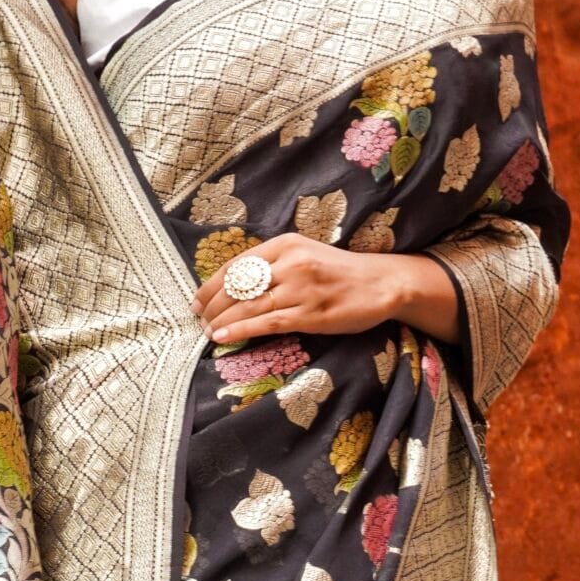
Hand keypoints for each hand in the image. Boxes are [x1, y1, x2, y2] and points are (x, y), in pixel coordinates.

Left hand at [191, 233, 460, 346]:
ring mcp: (300, 288)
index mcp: (285, 244)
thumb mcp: (304, 255)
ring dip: (221, 320)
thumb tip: (236, 283)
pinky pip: (266, 322)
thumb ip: (274, 265)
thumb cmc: (340, 272)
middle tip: (198, 318)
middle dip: (212, 304)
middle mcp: (291, 262)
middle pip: (238, 284)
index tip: (197, 298)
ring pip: (248, 304)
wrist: (382, 283)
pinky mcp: (310, 313)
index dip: (211, 283)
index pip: (237, 264)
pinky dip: (240, 330)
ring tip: (206, 331)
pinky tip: (222, 337)